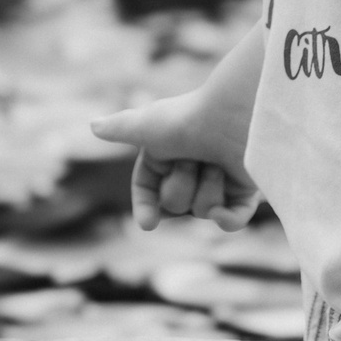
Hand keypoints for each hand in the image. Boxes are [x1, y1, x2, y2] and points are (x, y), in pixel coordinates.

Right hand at [90, 92, 260, 230]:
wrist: (238, 116)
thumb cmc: (189, 119)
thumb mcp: (145, 125)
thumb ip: (120, 129)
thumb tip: (93, 126)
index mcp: (167, 152)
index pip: (148, 190)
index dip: (145, 207)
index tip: (148, 224)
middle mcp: (192, 165)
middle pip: (174, 203)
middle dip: (181, 185)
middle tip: (194, 159)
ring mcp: (220, 178)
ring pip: (201, 211)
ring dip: (207, 189)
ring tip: (219, 164)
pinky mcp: (246, 189)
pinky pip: (233, 221)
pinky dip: (228, 220)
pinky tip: (223, 214)